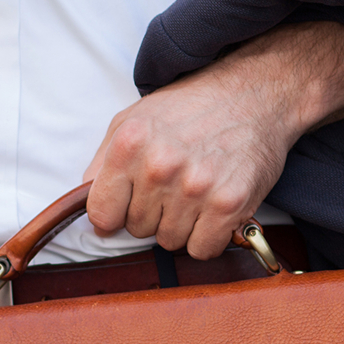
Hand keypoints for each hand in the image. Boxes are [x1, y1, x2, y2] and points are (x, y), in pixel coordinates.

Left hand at [83, 22, 343, 259]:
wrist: (255, 93)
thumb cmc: (192, 107)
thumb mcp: (133, 118)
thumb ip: (104, 161)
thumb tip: (87, 203)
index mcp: (129, 144)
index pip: (101, 214)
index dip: (114, 214)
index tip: (129, 205)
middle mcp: (159, 166)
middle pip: (138, 230)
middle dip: (153, 213)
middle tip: (176, 184)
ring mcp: (195, 187)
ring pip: (170, 241)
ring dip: (182, 225)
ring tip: (197, 191)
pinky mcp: (229, 204)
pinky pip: (203, 250)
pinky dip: (209, 236)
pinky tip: (215, 208)